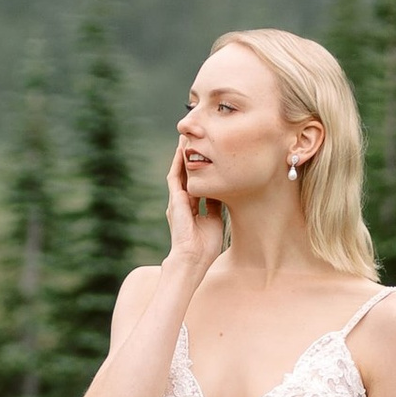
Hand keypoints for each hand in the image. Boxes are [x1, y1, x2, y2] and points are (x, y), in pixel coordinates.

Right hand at [165, 138, 227, 269]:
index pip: (196, 184)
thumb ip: (214, 205)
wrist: (193, 258)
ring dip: (181, 155)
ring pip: (178, 172)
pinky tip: (180, 150)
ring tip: (185, 139)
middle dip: (189, 158)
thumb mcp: (215, 220)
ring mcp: (177, 200)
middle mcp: (182, 202)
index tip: (207, 157)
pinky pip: (174, 176)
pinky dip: (177, 163)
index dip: (200, 171)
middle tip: (194, 140)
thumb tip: (221, 191)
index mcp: (191, 208)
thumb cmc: (205, 246)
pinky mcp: (175, 199)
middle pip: (185, 174)